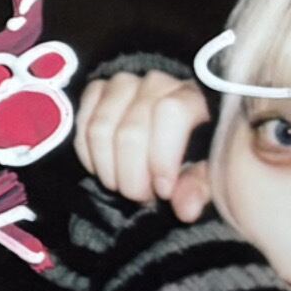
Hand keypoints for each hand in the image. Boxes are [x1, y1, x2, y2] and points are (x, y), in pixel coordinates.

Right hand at [76, 68, 206, 213]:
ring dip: (108, 169)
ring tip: (123, 186)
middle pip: (131, 130)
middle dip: (132, 175)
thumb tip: (185, 208)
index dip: (161, 157)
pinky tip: (103, 170)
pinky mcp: (97, 90)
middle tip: (142, 197)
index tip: (162, 190)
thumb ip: (200, 187)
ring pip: (100, 127)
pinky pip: (81, 123)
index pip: (171, 112)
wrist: (169, 134)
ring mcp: (124, 83)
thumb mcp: (208, 171)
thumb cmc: (193, 153)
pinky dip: (88, 155)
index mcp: (194, 95)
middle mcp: (158, 82)